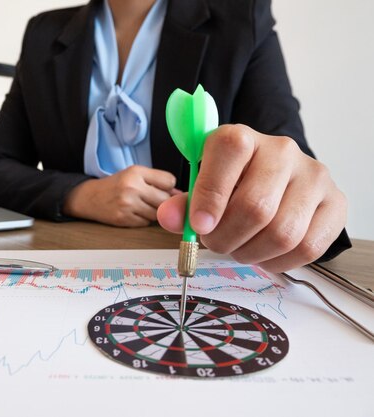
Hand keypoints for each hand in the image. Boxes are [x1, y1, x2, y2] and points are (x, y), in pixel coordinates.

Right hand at [63, 165, 178, 226]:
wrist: (89, 198)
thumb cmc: (115, 185)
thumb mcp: (134, 175)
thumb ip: (157, 181)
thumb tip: (180, 195)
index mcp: (136, 172)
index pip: (169, 181)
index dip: (169, 187)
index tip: (164, 189)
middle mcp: (132, 187)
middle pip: (165, 199)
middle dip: (163, 201)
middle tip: (152, 200)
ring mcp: (127, 204)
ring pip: (157, 213)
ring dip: (154, 212)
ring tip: (141, 205)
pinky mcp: (124, 219)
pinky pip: (145, 223)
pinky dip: (143, 220)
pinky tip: (133, 213)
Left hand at [157, 124, 346, 271]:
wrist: (275, 177)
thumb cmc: (231, 183)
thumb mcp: (201, 186)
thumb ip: (183, 204)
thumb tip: (168, 218)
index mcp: (242, 137)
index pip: (229, 154)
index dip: (209, 197)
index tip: (199, 227)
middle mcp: (282, 150)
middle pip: (256, 207)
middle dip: (226, 238)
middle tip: (215, 243)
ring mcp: (314, 176)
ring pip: (283, 233)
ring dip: (251, 253)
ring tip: (238, 249)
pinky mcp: (335, 203)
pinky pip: (308, 248)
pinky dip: (278, 262)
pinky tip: (263, 254)